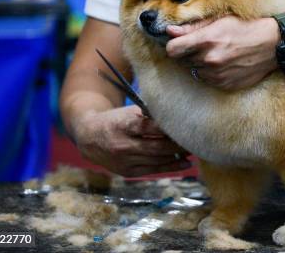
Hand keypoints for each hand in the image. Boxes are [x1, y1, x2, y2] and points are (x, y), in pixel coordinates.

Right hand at [72, 105, 190, 176]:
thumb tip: (177, 115)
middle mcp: (123, 145)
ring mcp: (125, 161)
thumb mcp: (128, 111)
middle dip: (178, 144)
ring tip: (193, 149)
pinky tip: (185, 163)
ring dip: (177, 155)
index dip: (170, 127)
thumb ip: (150, 113)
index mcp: (123, 125)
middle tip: (195, 138)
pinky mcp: (127, 172)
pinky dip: (171, 167)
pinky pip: (153, 170)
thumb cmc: (116, 120)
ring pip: (157, 159)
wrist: (89, 137)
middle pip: (157, 146)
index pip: (151, 126)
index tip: (186, 123)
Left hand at [166, 16, 279, 89]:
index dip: (173, 46)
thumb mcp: (219, 21)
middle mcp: (210, 60)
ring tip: (216, 54)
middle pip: (182, 61)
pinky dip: (211, 73)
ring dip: (200, 64)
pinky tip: (224, 64)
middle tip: (204, 46)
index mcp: (206, 40)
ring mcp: (217, 75)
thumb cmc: (245, 28)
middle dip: (189, 53)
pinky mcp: (224, 85)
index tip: (179, 43)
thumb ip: (192, 28)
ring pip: (194, 71)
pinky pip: (207, 80)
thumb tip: (169, 31)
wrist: (272, 45)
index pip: (172, 50)